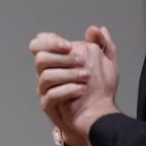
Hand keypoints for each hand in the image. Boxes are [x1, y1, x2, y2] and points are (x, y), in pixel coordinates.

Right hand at [29, 26, 121, 145]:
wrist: (100, 115)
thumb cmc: (99, 90)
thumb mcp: (107, 64)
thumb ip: (102, 45)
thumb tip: (96, 29)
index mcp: (57, 60)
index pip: (39, 44)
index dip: (49, 41)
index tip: (68, 46)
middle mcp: (47, 73)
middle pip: (40, 58)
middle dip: (62, 58)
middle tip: (82, 62)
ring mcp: (45, 90)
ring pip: (45, 76)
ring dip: (68, 74)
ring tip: (87, 77)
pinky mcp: (48, 105)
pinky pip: (50, 95)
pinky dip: (67, 90)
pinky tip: (81, 90)